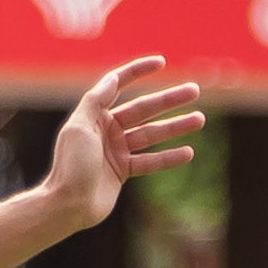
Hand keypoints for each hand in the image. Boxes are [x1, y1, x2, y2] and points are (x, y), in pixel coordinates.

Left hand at [41, 56, 206, 227]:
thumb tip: (113, 77)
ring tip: (199, 119)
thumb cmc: (71, 165)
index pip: (118, 85)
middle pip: (143, 110)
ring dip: (176, 127)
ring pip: (151, 135)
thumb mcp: (79, 127)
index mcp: (94, 115)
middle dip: (169, 100)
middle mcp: (106, 130)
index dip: (137, 71)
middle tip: (194, 90)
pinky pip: (150, 161)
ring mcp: (116, 151)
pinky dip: (168, 158)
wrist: (67, 205)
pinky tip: (188, 152)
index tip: (161, 62)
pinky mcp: (123, 171)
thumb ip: (96, 100)